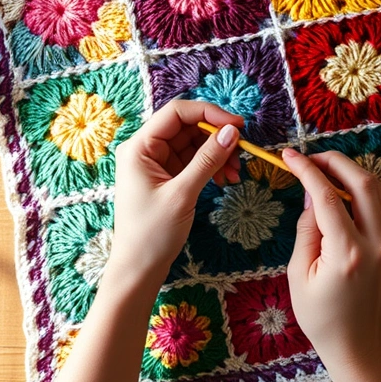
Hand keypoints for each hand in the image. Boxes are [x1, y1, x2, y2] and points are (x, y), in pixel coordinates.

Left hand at [108, 100, 242, 285]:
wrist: (139, 268)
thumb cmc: (152, 233)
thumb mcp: (182, 194)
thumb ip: (207, 160)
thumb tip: (232, 131)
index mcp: (139, 147)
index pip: (176, 113)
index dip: (208, 113)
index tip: (237, 125)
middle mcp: (145, 150)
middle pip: (187, 127)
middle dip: (217, 137)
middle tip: (242, 152)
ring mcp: (156, 164)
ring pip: (194, 144)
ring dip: (218, 153)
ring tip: (235, 172)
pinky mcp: (167, 177)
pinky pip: (194, 161)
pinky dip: (212, 166)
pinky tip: (226, 179)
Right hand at [281, 148, 380, 370]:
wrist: (357, 343)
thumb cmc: (321, 316)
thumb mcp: (299, 273)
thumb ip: (307, 229)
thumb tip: (312, 195)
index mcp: (349, 253)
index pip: (329, 198)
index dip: (308, 171)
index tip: (290, 156)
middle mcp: (378, 243)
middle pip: (363, 182)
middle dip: (335, 161)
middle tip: (309, 158)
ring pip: (377, 189)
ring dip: (350, 172)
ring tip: (322, 170)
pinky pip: (379, 205)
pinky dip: (359, 190)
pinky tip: (338, 192)